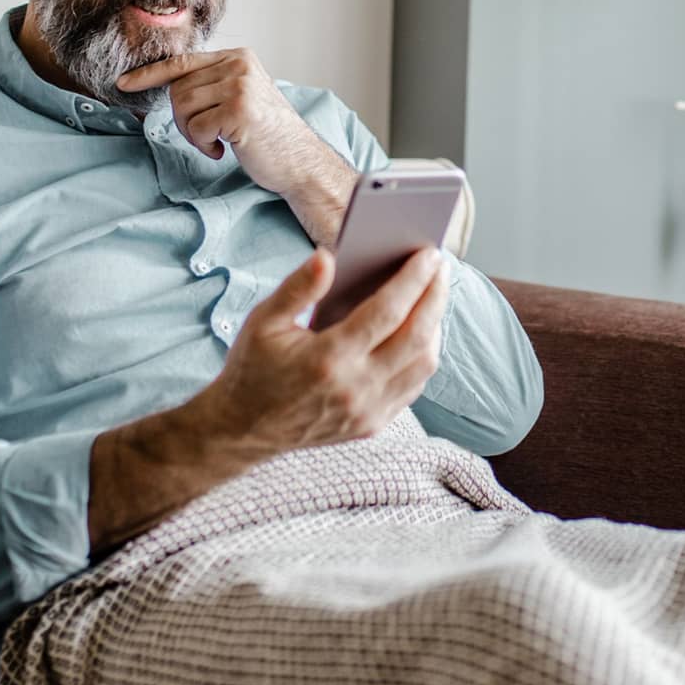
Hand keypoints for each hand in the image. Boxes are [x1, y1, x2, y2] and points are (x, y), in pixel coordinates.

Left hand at [117, 48, 341, 198]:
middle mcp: (239, 65)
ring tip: (218, 142)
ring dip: (193, 134)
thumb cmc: (267, 135)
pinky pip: (197, 128)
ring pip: (183, 107)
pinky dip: (205, 145)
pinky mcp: (239, 111)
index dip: (149, 74)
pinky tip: (226, 149)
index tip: (124, 83)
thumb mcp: (241, 97)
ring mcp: (240, 86)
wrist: (301, 162)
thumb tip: (169, 86)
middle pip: (178, 89)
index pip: (182, 62)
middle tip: (207, 137)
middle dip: (182, 120)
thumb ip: (212, 84)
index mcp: (238, 57)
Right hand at [204, 246, 449, 456]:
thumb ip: (298, 288)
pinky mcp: (372, 426)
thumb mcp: (263, 321)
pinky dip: (423, 356)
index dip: (413, 279)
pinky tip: (420, 332)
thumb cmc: (253, 369)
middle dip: (435, 296)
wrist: (243, 430)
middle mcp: (354, 389)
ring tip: (433, 295)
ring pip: (423, 365)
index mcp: (327, 358)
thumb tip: (329, 256)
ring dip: (435, 326)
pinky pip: (413, 387)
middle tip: (441, 267)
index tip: (430, 254)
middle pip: (416, 337)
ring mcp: (367, 412)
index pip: (387, 312)